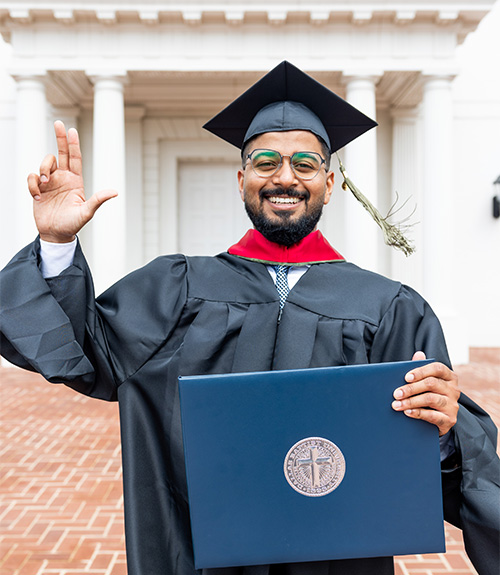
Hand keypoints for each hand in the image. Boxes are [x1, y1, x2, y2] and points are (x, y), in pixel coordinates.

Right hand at [27, 120, 116, 242]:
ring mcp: (50, 183)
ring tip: (45, 184)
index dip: (73, 144)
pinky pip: (32, 177)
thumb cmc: (72, 224)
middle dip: (60, 138)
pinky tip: (38, 196)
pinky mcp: (37, 188)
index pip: (75, 158)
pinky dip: (32, 184)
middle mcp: (63, 178)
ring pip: (45, 163)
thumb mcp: (86, 212)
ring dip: (43, 169)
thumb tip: (114, 192)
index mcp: (75, 181)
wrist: (56, 234)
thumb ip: (98, 200)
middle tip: (58, 123)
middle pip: (61, 153)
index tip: (71, 130)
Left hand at [392, 351, 459, 435]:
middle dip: (411, 388)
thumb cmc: (428, 394)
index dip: (421, 372)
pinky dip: (418, 413)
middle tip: (396, 393)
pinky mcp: (450, 419)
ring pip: (431, 399)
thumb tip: (419, 354)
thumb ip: (421, 369)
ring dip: (411, 401)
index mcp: (449, 376)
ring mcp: (453, 405)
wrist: (438, 419)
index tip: (406, 377)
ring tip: (397, 404)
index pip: (437, 368)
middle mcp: (454, 389)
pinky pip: (433, 415)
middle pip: (431, 384)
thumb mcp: (425, 381)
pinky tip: (407, 412)